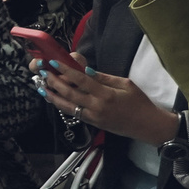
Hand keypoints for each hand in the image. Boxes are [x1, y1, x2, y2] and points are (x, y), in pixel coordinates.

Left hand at [37, 58, 178, 143]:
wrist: (147, 125)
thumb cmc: (139, 102)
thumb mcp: (126, 84)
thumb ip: (104, 78)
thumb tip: (85, 70)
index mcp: (106, 94)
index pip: (81, 80)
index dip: (66, 71)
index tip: (54, 63)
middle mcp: (96, 107)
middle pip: (69, 93)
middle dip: (54, 82)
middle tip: (43, 73)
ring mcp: (93, 117)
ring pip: (67, 106)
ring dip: (53, 96)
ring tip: (42, 87)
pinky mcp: (93, 123)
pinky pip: (74, 113)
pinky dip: (63, 106)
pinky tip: (55, 99)